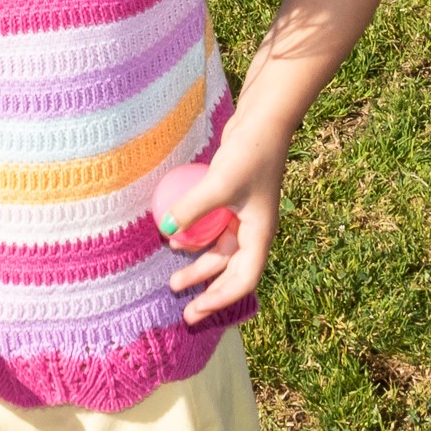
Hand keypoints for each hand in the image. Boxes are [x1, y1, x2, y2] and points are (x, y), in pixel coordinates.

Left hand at [166, 129, 285, 322]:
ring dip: (198, 264)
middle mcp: (254, 230)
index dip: (220, 299)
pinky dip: (196, 237)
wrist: (264, 120)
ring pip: (219, 250)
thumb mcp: (219, 185)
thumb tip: (166, 232)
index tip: (196, 310)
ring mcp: (243, 215)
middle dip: (206, 289)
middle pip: (229, 270)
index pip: (242, 280)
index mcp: (260, 235)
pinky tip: (175, 235)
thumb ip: (191, 210)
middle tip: (182, 307)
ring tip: (173, 275)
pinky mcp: (232, 199)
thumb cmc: (249, 154)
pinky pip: (213, 228)